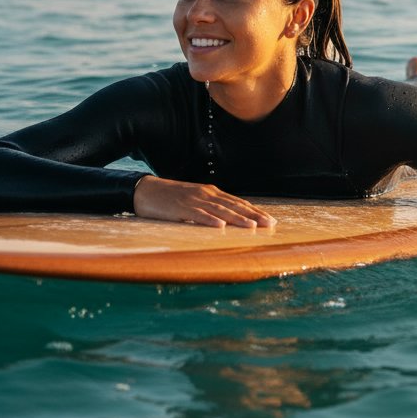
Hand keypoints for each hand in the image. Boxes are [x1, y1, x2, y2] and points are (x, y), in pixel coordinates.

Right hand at [133, 176, 276, 228]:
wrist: (146, 190)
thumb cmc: (171, 197)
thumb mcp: (195, 199)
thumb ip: (211, 207)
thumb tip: (228, 219)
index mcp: (211, 193)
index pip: (238, 202)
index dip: (254, 211)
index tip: (270, 220)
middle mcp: (206, 195)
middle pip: (234, 206)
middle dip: (253, 216)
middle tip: (269, 225)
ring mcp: (194, 201)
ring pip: (220, 211)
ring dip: (237, 219)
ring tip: (252, 226)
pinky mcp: (181, 209)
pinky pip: (198, 215)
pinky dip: (210, 220)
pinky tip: (220, 227)